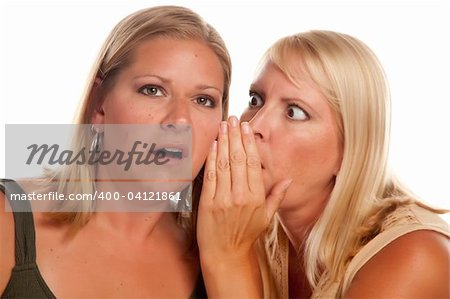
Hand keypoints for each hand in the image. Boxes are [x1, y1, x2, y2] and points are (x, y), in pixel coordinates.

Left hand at [197, 116, 291, 261]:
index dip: (249, 143)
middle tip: (233, 118)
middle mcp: (241, 196)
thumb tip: (289, 180)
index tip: (246, 127)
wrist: (225, 254)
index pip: (254, 163)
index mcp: (257, 197)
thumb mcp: (266, 218)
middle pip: (239, 159)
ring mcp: (224, 199)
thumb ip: (276, 196)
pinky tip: (214, 145)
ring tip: (223, 125)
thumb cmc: (246, 235)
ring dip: (224, 142)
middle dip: (236, 136)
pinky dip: (212, 159)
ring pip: (225, 164)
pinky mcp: (208, 203)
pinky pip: (211, 176)